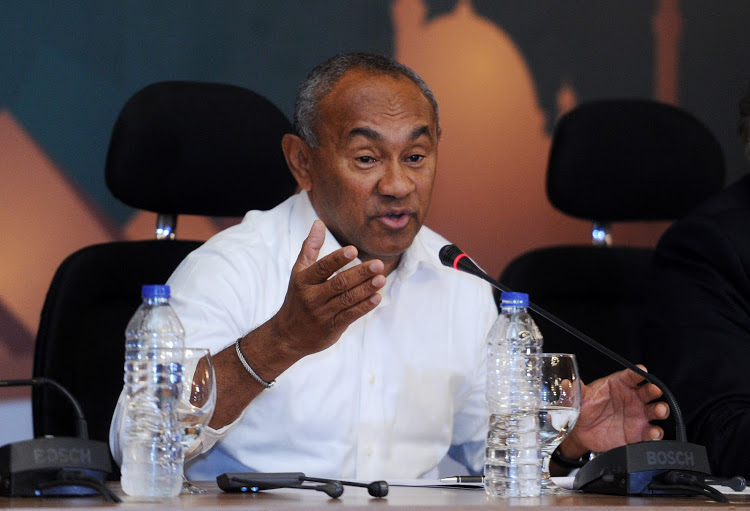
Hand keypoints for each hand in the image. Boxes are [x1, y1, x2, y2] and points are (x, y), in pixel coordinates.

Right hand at [273, 220, 385, 358]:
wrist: (288, 336)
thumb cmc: (297, 298)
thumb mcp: (299, 272)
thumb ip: (310, 248)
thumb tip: (318, 223)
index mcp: (304, 280)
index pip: (322, 267)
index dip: (338, 259)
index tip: (354, 250)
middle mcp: (312, 297)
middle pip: (339, 283)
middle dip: (360, 273)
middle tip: (378, 264)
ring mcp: (322, 314)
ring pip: (347, 299)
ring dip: (365, 289)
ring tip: (381, 278)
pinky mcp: (332, 328)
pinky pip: (350, 316)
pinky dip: (364, 307)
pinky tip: (377, 297)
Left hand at [559, 365, 669, 457]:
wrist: (582, 433)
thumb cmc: (584, 409)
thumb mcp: (577, 399)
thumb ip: (574, 391)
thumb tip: (566, 383)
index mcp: (618, 384)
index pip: (630, 375)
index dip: (637, 372)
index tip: (641, 371)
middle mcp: (632, 398)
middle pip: (648, 391)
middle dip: (654, 390)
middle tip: (654, 391)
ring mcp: (637, 416)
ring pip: (655, 410)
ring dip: (660, 410)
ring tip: (659, 411)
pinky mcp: (638, 434)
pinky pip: (651, 433)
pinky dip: (655, 433)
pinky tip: (652, 432)